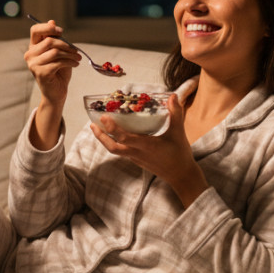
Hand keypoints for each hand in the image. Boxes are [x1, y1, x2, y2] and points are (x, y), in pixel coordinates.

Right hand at [24, 19, 79, 104]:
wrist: (56, 92)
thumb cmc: (58, 71)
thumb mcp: (58, 52)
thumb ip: (55, 38)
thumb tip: (52, 21)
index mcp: (33, 47)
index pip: (35, 30)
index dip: (48, 27)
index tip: (61, 31)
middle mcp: (30, 55)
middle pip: (49, 41)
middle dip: (66, 45)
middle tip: (76, 51)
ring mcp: (34, 64)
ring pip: (55, 52)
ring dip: (70, 54)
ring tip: (77, 58)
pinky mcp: (41, 73)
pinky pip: (58, 62)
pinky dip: (70, 62)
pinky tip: (75, 64)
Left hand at [89, 91, 208, 205]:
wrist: (181, 175)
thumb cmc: (179, 154)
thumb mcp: (178, 133)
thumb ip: (176, 114)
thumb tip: (173, 96)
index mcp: (146, 146)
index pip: (124, 138)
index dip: (112, 128)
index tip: (103, 117)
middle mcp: (137, 153)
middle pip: (112, 147)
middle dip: (100, 136)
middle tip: (92, 124)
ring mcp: (135, 158)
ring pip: (114, 150)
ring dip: (104, 139)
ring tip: (97, 128)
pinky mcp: (136, 160)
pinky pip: (121, 151)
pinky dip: (114, 142)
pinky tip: (114, 134)